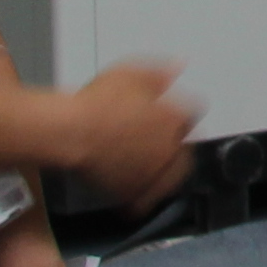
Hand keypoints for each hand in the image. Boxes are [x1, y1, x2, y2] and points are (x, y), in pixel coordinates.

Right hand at [46, 58, 199, 208]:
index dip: (182, 111)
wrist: (72, 131)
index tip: (171, 114)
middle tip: (160, 144)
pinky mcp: (133, 190)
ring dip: (164, 174)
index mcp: (176, 115)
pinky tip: (138, 198)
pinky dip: (143, 198)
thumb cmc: (96, 102)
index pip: (194, 112)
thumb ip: (160, 72)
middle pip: (185, 148)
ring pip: (169, 177)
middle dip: (177, 146)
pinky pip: (146, 199)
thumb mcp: (131, 73)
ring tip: (152, 171)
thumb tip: (178, 67)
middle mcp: (171, 146)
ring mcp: (153, 170)